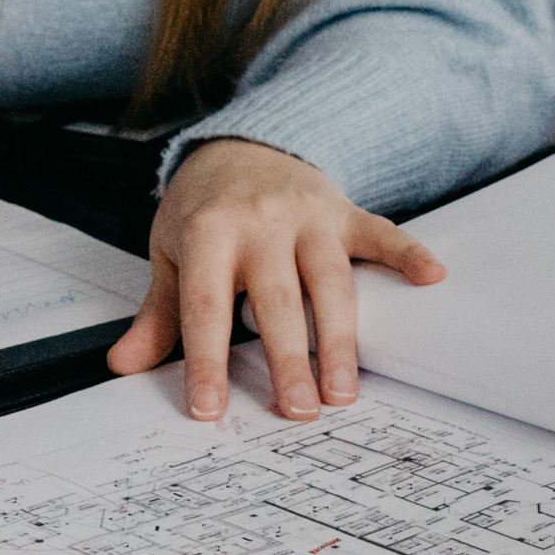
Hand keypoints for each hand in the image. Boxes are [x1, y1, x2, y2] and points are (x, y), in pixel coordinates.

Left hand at [112, 137, 442, 422]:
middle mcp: (260, 223)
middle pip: (277, 299)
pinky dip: (408, 253)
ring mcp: (308, 216)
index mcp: (208, 233)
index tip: (209, 409)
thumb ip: (157, 313)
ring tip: (343, 391)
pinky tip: (432, 277)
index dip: (205, 360)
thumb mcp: (170, 253)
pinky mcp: (344, 212)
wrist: (242, 144)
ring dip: (340, 339)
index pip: (205, 306)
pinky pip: (380, 233)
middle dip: (288, 358)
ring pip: (330, 281)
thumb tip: (122, 365)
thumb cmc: (204, 210)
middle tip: (297, 411)